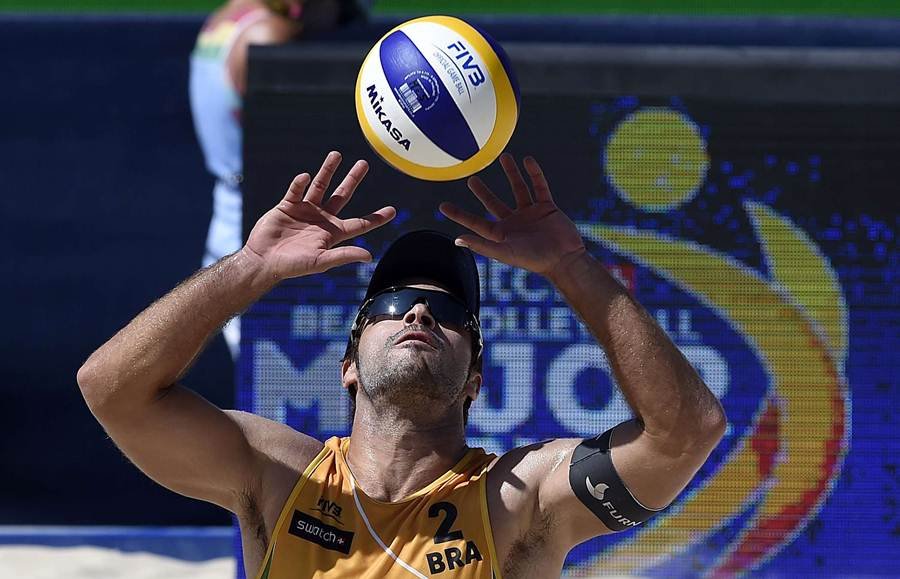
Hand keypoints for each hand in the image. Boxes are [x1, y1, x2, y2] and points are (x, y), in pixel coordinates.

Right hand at [244, 151, 395, 280]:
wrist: (264, 261)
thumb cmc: (293, 266)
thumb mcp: (321, 261)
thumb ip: (344, 255)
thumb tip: (369, 256)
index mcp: (333, 233)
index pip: (360, 223)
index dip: (377, 218)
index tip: (393, 210)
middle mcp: (322, 219)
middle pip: (342, 195)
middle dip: (353, 179)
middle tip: (364, 164)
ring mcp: (305, 210)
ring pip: (320, 185)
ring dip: (328, 170)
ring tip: (336, 155)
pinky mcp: (288, 206)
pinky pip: (296, 190)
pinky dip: (301, 183)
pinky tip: (305, 177)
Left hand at [439, 154, 585, 277]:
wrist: (564, 259)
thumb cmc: (534, 259)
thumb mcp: (505, 252)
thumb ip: (481, 245)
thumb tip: (457, 239)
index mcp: (501, 234)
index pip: (475, 222)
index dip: (459, 214)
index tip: (442, 206)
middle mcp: (514, 222)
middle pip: (494, 203)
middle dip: (483, 192)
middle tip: (472, 179)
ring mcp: (531, 214)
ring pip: (518, 189)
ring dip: (512, 173)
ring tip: (504, 157)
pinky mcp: (547, 207)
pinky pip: (540, 186)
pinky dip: (534, 173)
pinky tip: (527, 160)